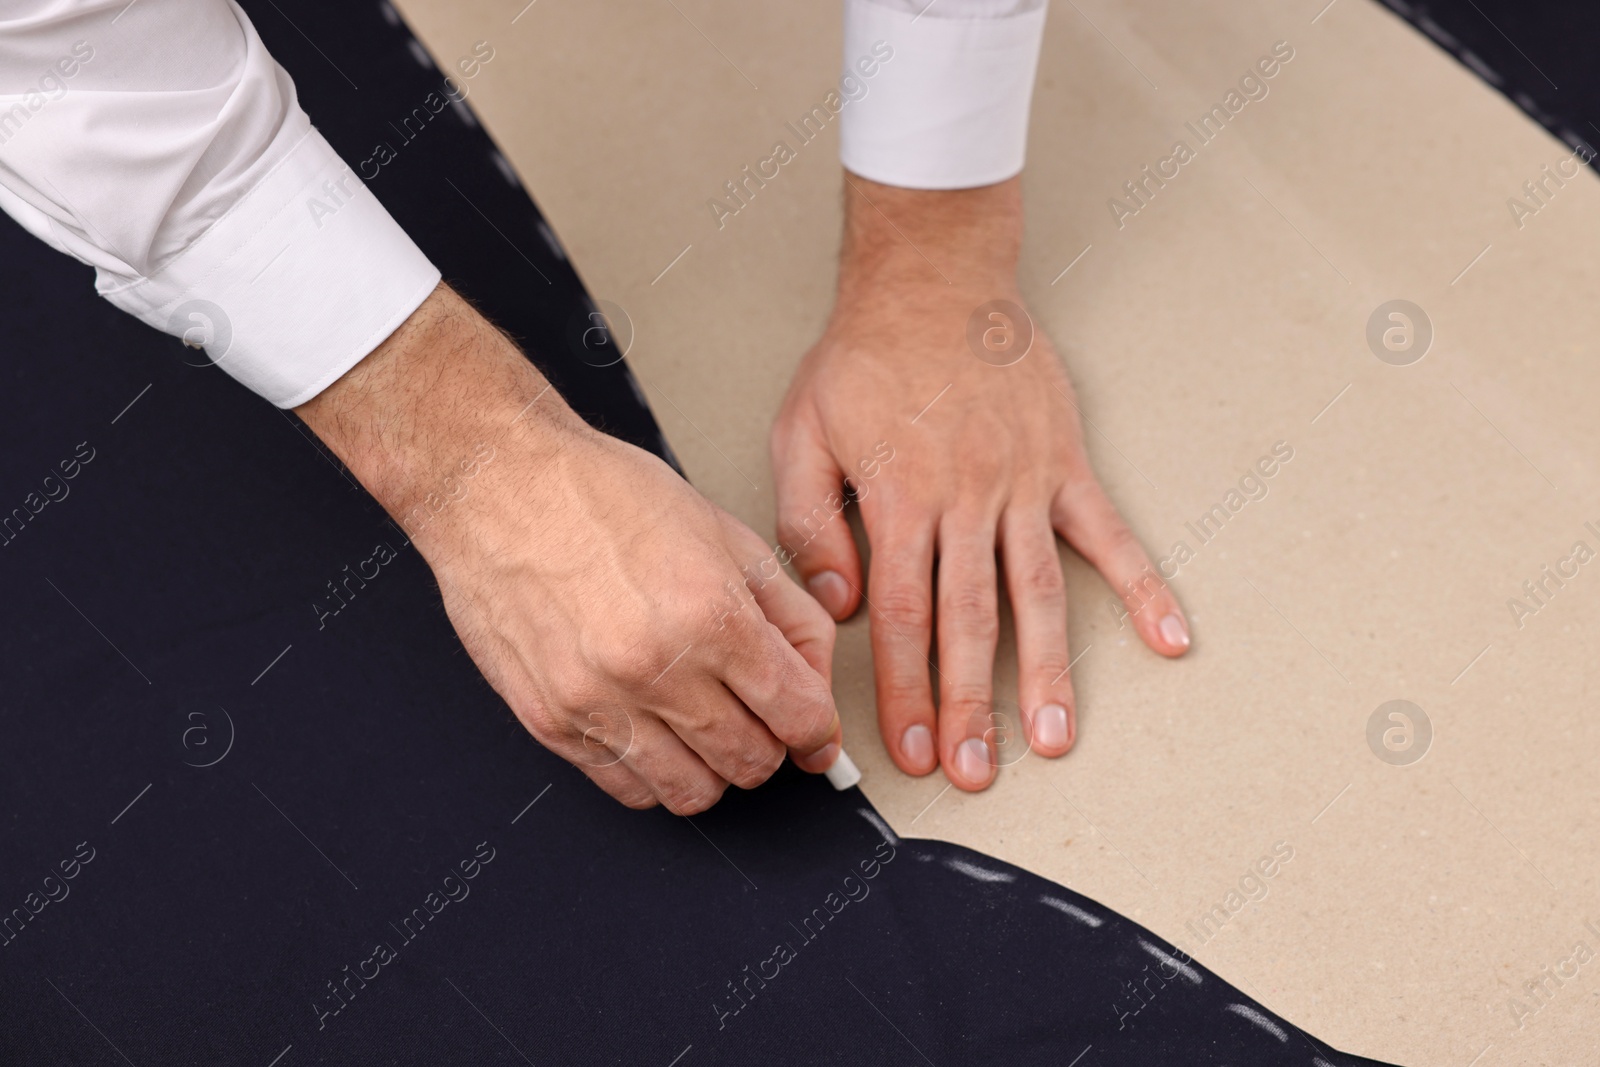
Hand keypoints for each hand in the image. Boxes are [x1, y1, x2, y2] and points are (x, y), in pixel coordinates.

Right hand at [298, 285, 842, 812]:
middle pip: (750, 763)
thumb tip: (815, 676)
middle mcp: (654, 667)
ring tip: (704, 728)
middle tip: (757, 719)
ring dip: (712, 769)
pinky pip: (627, 788)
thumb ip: (787, 611)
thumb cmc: (602, 494)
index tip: (813, 730)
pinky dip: (653, 772)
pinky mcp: (551, 722)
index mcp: (710, 614)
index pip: (797, 715)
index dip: (817, 730)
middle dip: (768, 747)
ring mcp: (598, 702)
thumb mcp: (723, 533)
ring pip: (691, 792)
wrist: (498, 484)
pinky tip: (654, 732)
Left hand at [771, 175, 1188, 791]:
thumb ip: (810, 524)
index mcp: (898, 499)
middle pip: (970, 622)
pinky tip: (1170, 638)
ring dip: (1048, 671)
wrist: (932, 280)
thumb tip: (839, 606)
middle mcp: (965, 499)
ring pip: (1037, 594)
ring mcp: (1022, 483)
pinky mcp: (1064, 464)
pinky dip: (1142, 586)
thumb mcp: (802, 433)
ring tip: (1055, 739)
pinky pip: (1109, 533)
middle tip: (975, 771)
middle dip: (970, 704)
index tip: (908, 747)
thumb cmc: (863, 359)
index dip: (906, 687)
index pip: (903, 615)